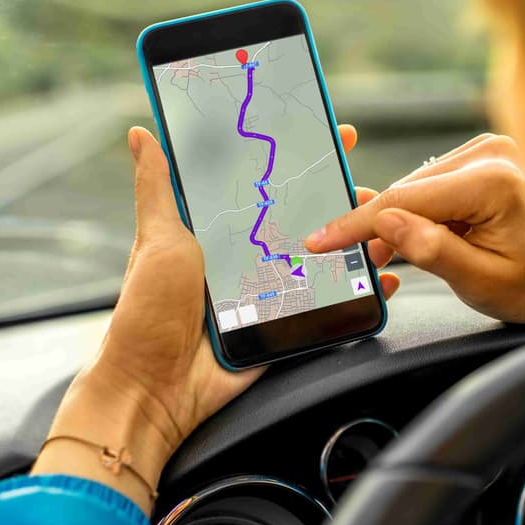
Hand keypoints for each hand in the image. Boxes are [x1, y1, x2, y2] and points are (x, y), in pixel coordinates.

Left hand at [34, 125, 396, 511]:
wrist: (156, 390)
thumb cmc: (146, 313)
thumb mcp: (157, 239)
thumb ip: (157, 187)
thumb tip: (142, 134)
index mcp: (217, 231)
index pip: (266, 183)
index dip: (298, 160)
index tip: (331, 136)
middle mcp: (246, 256)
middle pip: (304, 219)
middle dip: (340, 201)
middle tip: (367, 189)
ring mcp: (269, 291)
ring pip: (322, 259)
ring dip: (357, 243)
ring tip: (382, 230)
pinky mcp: (284, 325)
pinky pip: (328, 305)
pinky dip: (359, 293)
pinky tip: (381, 281)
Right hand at [307, 133, 524, 325]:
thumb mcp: (484, 282)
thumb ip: (431, 251)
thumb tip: (384, 223)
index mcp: (494, 180)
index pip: (405, 198)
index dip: (355, 222)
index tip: (320, 239)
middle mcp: (495, 152)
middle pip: (409, 187)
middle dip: (377, 224)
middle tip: (354, 260)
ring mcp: (495, 149)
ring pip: (420, 184)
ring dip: (401, 218)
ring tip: (393, 256)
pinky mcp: (493, 156)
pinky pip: (439, 181)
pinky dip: (423, 209)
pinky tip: (421, 235)